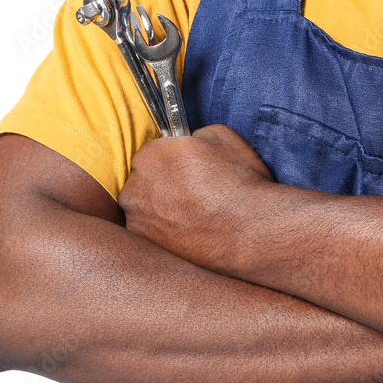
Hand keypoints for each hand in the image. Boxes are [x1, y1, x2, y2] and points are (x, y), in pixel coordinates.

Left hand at [118, 124, 273, 270]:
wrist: (248, 230)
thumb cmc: (238, 182)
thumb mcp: (221, 137)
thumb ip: (195, 135)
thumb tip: (191, 141)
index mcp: (150, 154)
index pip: (154, 154)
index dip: (174, 162)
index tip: (190, 171)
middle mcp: (135, 186)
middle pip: (146, 182)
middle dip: (165, 186)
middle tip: (195, 195)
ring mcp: (137, 219)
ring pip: (147, 210)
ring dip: (165, 211)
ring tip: (197, 217)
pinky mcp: (148, 246)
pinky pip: (153, 234)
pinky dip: (168, 234)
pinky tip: (193, 233)